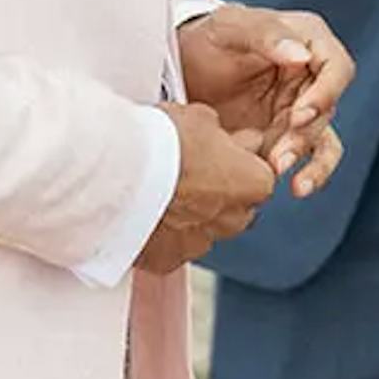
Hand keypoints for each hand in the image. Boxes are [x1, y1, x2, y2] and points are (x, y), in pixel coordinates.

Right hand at [137, 102, 277, 274]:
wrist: (119, 172)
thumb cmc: (164, 140)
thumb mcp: (202, 119)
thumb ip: (223, 137)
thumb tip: (225, 140)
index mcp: (254, 183)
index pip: (259, 175)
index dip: (237, 162)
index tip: (216, 153)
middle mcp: (234, 219)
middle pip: (234, 208)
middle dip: (217, 194)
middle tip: (188, 173)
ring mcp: (200, 243)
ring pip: (202, 230)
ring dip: (189, 216)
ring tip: (160, 193)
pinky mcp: (168, 259)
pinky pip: (170, 247)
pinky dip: (160, 235)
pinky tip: (143, 214)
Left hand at [180, 5, 353, 176]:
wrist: (178, 68)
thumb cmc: (206, 38)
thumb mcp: (229, 26)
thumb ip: (266, 34)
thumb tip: (302, 56)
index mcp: (307, 40)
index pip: (336, 68)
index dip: (325, 94)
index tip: (300, 114)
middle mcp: (311, 74)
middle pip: (327, 109)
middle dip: (305, 134)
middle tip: (279, 153)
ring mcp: (299, 106)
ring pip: (320, 137)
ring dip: (303, 156)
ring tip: (277, 170)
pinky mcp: (286, 134)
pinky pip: (311, 156)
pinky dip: (309, 173)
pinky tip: (298, 187)